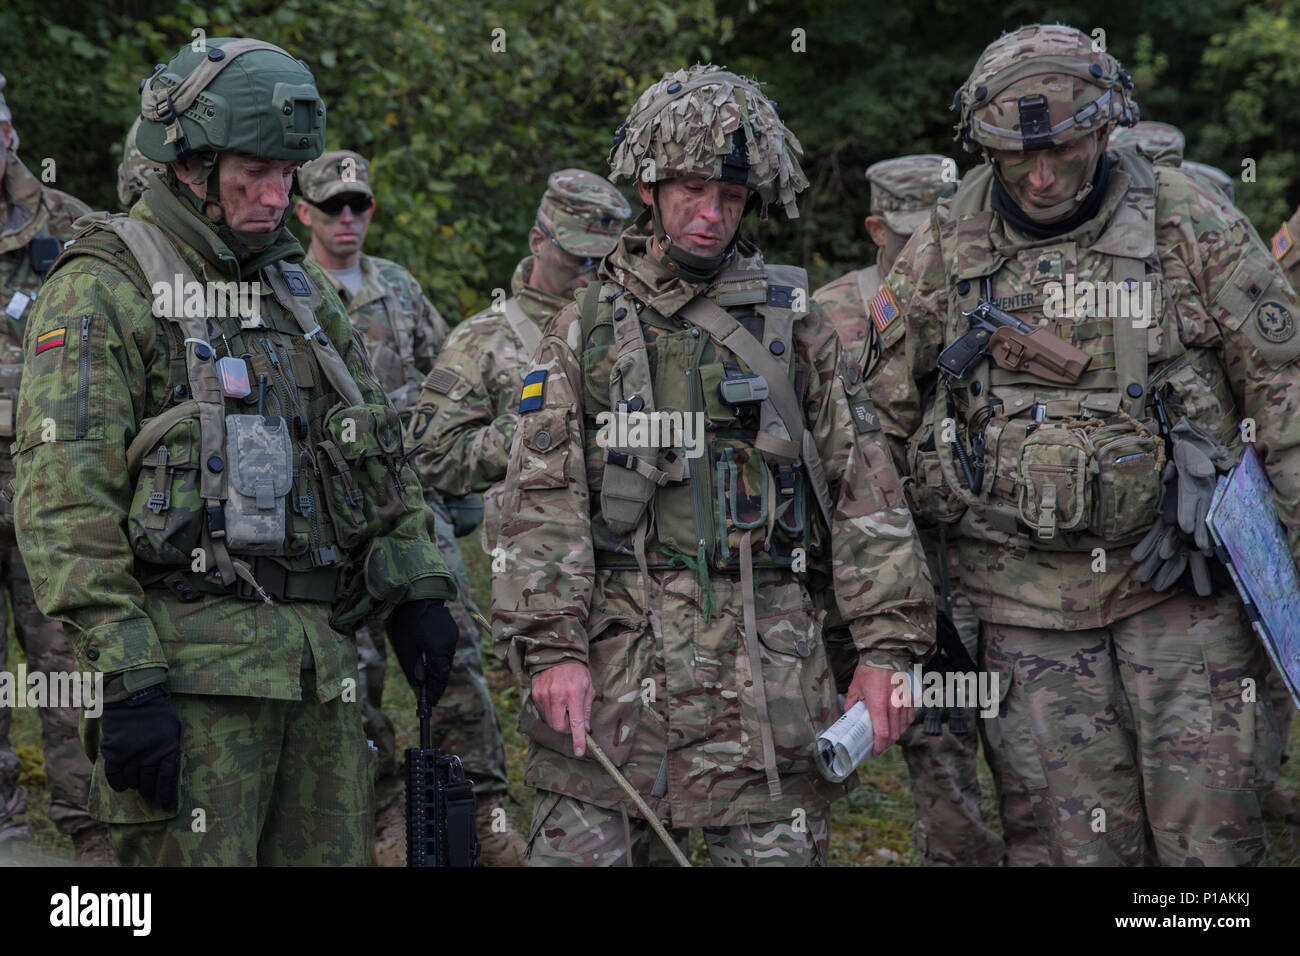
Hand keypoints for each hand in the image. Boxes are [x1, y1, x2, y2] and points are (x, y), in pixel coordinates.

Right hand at [99, 684, 181, 810]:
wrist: (132, 696)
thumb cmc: (158, 712)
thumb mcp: (172, 729)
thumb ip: (170, 749)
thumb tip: (167, 770)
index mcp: (168, 749)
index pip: (168, 780)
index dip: (167, 795)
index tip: (167, 806)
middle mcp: (149, 755)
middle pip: (149, 783)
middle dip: (151, 791)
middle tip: (150, 794)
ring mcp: (130, 755)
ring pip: (132, 781)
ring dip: (136, 785)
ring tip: (138, 783)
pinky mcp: (113, 753)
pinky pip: (114, 777)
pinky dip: (119, 784)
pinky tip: (123, 784)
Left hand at [389, 599, 458, 705]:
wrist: (420, 595)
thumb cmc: (409, 621)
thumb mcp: (405, 647)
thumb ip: (412, 668)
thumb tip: (419, 684)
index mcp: (439, 651)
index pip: (439, 677)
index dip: (435, 691)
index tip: (430, 703)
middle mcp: (449, 646)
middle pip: (445, 670)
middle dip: (438, 684)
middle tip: (430, 696)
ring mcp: (452, 637)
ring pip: (447, 661)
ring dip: (439, 671)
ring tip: (430, 682)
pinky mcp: (450, 631)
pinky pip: (446, 650)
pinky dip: (440, 659)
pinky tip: (431, 661)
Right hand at [530, 661, 593, 756]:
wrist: (556, 654)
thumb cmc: (576, 671)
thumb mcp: (588, 687)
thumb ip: (586, 709)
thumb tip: (585, 729)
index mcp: (573, 693)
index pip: (576, 722)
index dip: (578, 740)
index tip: (579, 752)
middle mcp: (557, 695)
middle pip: (559, 727)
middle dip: (566, 728)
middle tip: (572, 720)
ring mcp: (543, 695)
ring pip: (550, 721)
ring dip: (559, 720)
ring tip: (564, 707)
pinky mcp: (535, 694)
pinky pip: (542, 713)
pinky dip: (550, 713)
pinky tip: (555, 701)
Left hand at [844, 664, 912, 755]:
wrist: (885, 655)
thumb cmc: (868, 671)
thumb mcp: (854, 688)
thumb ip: (851, 704)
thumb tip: (848, 716)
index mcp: (878, 705)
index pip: (882, 734)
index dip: (879, 747)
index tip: (874, 752)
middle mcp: (893, 706)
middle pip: (893, 735)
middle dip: (886, 744)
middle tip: (878, 746)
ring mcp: (903, 703)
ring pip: (902, 728)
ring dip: (895, 736)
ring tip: (887, 738)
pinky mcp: (909, 698)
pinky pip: (910, 718)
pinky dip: (904, 726)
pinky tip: (898, 726)